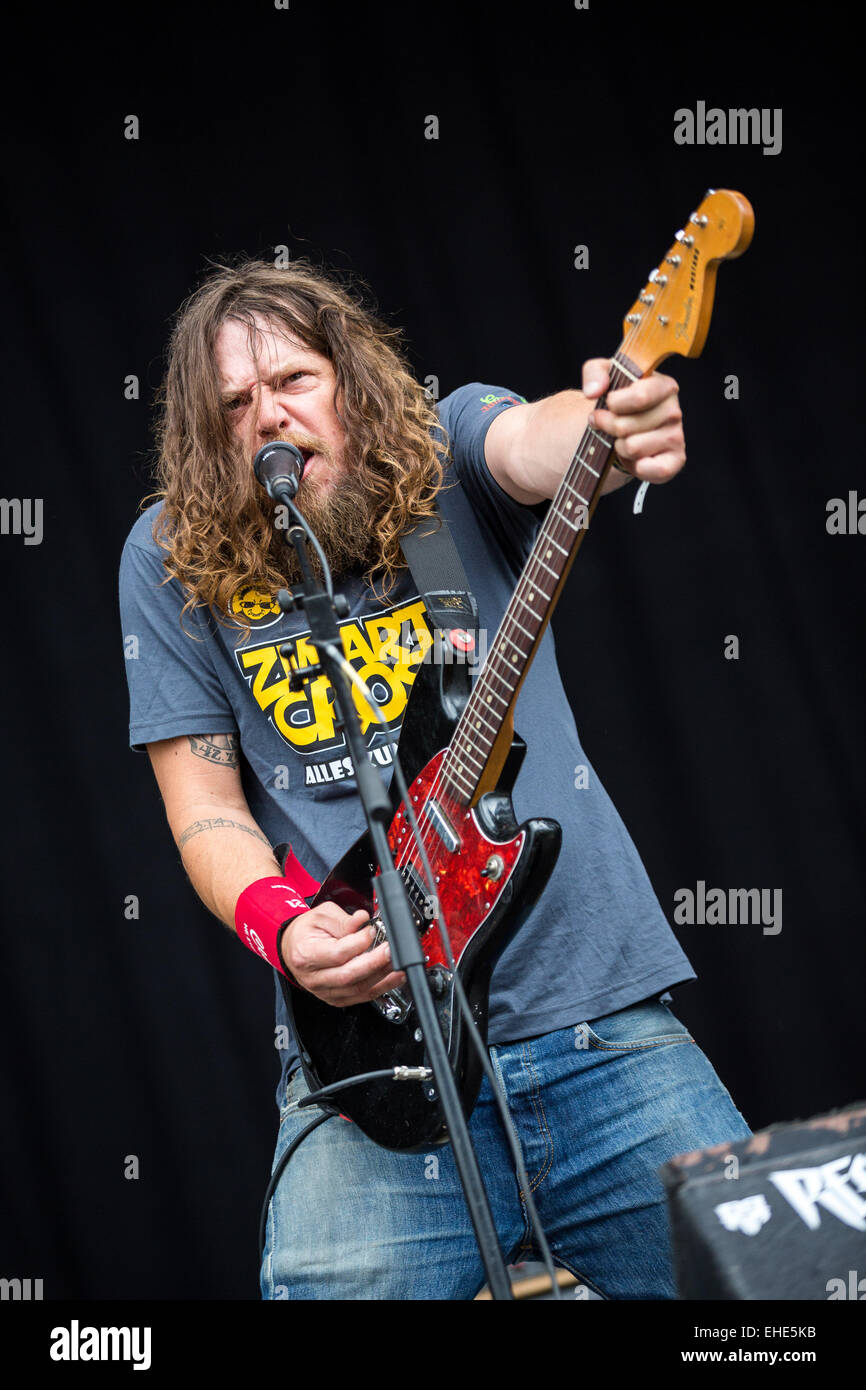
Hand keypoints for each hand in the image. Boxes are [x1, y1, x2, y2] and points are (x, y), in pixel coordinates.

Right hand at [280, 903, 406, 1006]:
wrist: (294, 948)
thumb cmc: (306, 932)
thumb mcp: (321, 916)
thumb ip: (344, 920)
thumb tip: (363, 920)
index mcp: (306, 954)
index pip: (337, 953)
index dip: (358, 943)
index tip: (371, 931)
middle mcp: (314, 977)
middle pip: (349, 976)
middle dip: (375, 963)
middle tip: (391, 950)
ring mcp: (325, 991)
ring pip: (358, 990)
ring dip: (382, 977)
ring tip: (397, 964)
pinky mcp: (336, 998)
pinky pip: (361, 997)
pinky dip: (381, 988)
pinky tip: (393, 977)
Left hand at [581, 358, 684, 483]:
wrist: (629, 428)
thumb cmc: (620, 400)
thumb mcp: (604, 376)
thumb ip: (594, 373)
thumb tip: (594, 390)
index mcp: (664, 386)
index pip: (640, 397)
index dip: (614, 404)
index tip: (608, 404)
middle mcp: (674, 411)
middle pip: (626, 426)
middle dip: (609, 427)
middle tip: (610, 425)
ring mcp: (676, 437)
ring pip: (631, 448)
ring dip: (620, 447)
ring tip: (625, 439)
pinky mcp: (675, 461)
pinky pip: (652, 470)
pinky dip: (636, 467)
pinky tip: (635, 457)